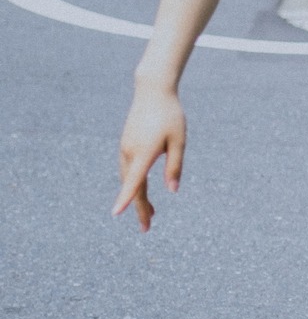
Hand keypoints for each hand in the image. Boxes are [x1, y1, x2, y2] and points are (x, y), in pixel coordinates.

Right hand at [114, 79, 186, 230]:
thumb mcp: (179, 140)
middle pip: (133, 186)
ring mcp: (125, 148)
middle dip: (140, 208)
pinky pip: (128, 170)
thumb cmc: (170, 115)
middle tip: (147, 228)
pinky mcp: (126, 145)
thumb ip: (175, 166)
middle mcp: (130, 152)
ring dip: (138, 197)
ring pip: (129, 179)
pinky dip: (134, 184)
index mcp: (144, 152)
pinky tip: (142, 190)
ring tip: (151, 213)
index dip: (126, 199)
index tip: (116, 214)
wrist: (152, 91)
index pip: (133, 180)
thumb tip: (172, 190)